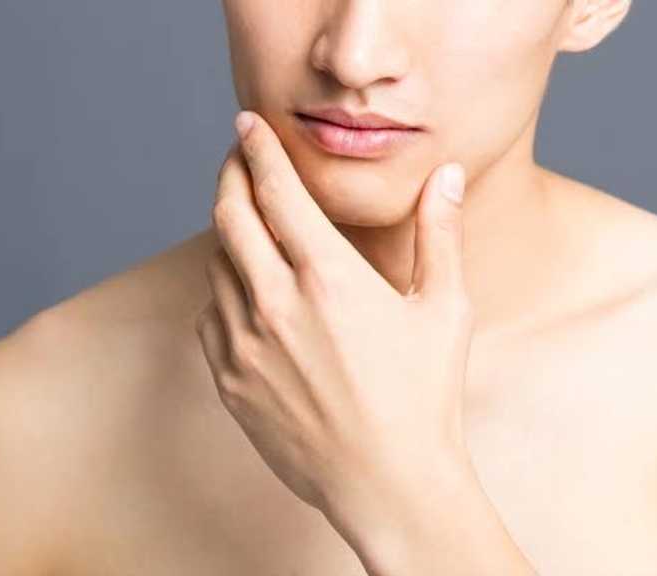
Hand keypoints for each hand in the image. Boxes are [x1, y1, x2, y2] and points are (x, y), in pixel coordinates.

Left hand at [195, 110, 474, 521]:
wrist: (389, 483)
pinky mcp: (231, 381)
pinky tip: (245, 292)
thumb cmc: (424, 398)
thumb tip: (446, 176)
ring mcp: (246, 345)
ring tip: (249, 225)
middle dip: (230, 176)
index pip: (278, 191)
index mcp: (329, 277)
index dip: (258, 149)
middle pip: (231, 216)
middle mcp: (277, 303)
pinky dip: (222, 292)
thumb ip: (440, 235)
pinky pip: (210, 317)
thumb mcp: (445, 309)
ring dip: (229, 234)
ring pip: (217, 265)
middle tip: (238, 161)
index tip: (246, 126)